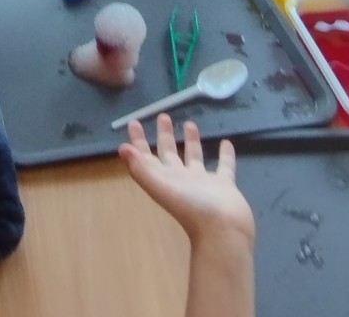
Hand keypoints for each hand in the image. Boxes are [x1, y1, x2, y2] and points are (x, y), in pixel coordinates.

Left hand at [118, 114, 254, 246]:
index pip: (147, 157)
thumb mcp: (162, 187)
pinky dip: (225, 156)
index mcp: (164, 179)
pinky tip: (226, 143)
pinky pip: (225, 166)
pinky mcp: (225, 185)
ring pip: (195, 157)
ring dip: (191, 141)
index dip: (139, 142)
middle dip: (164, 135)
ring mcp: (203, 183)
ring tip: (189, 123)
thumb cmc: (191, 207)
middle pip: (170, 154)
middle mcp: (181, 179)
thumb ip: (141, 169)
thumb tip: (122, 148)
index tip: (134, 122)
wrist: (224, 231)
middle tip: (163, 116)